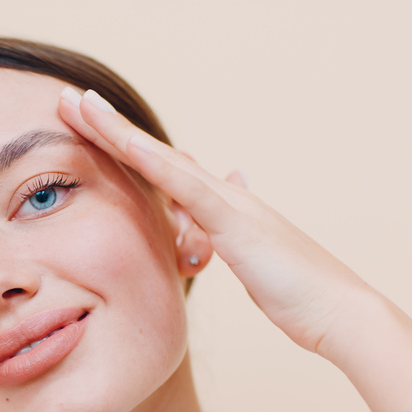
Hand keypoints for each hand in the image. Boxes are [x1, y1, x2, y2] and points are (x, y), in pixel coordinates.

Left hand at [58, 88, 370, 356]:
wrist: (341, 312)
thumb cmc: (295, 295)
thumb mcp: (246, 264)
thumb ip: (225, 239)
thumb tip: (208, 222)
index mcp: (221, 207)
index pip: (163, 170)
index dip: (125, 147)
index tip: (90, 126)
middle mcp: (223, 194)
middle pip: (155, 153)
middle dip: (110, 127)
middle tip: (70, 99)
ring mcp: (230, 204)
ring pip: (163, 159)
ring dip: (120, 131)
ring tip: (81, 104)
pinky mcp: (235, 223)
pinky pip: (188, 188)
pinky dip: (157, 163)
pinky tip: (127, 144)